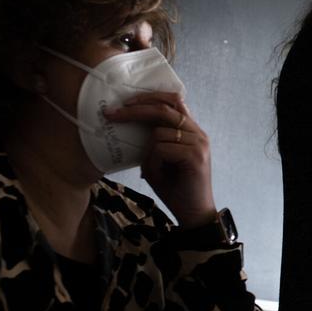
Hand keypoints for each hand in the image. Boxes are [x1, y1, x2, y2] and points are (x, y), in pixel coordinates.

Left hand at [105, 92, 216, 227]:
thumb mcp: (159, 159)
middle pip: (164, 108)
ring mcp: (199, 143)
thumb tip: (128, 122)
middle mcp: (198, 133)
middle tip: (112, 114)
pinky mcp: (195, 156)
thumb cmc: (175, 188)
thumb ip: (153, 141)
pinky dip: (153, 162)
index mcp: (191, 130)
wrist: (194, 213)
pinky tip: (159, 175)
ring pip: (159, 132)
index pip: (173, 100)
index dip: (149, 97)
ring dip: (147, 152)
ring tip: (151, 170)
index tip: (126, 102)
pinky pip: (161, 149)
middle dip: (135, 109)